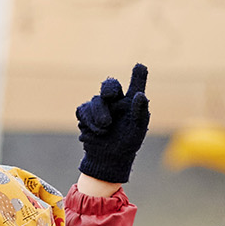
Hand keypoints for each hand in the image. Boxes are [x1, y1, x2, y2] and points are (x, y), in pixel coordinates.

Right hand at [76, 63, 150, 184]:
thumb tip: (140, 95)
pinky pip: (83, 111)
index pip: (135, 85)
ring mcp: (99, 107)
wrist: (109, 158)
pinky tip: (96, 131)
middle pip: (110, 85)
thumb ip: (141, 111)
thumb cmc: (127, 143)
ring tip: (105, 128)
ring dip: (99, 115)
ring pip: (95, 101)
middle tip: (109, 94)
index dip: (138, 75)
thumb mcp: (139, 129)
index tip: (140, 66)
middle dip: (108, 88)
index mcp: (131, 102)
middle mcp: (115, 101)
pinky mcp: (85, 115)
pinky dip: (89, 121)